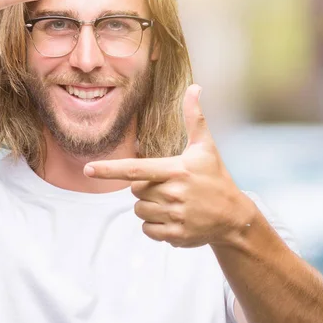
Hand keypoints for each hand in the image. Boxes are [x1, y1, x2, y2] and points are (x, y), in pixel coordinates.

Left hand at [84, 84, 256, 247]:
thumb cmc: (215, 177)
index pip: (135, 170)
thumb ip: (194, 118)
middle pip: (135, 191)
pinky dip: (155, 225)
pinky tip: (173, 218)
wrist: (234, 217)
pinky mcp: (176, 235)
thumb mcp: (205, 147)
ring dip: (149, 207)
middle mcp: (173, 193)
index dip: (109, 170)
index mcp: (175, 170)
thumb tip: (194, 87)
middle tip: (168, 186)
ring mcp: (174, 216)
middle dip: (145, 188)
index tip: (88, 169)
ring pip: (139, 211)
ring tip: (172, 203)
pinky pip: (147, 229)